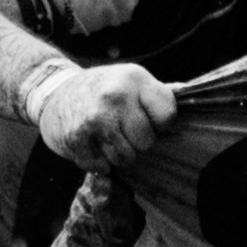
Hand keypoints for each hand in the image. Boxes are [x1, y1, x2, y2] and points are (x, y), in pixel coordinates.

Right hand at [22, 60, 178, 173]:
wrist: (53, 91)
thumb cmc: (100, 89)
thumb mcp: (130, 80)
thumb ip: (157, 94)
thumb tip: (194, 96)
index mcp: (135, 80)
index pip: (168, 115)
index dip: (160, 125)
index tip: (148, 121)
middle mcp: (116, 97)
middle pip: (147, 141)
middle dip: (137, 142)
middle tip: (122, 131)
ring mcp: (95, 119)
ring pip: (126, 158)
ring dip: (118, 155)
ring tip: (107, 139)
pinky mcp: (77, 139)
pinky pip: (102, 166)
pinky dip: (98, 162)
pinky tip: (91, 145)